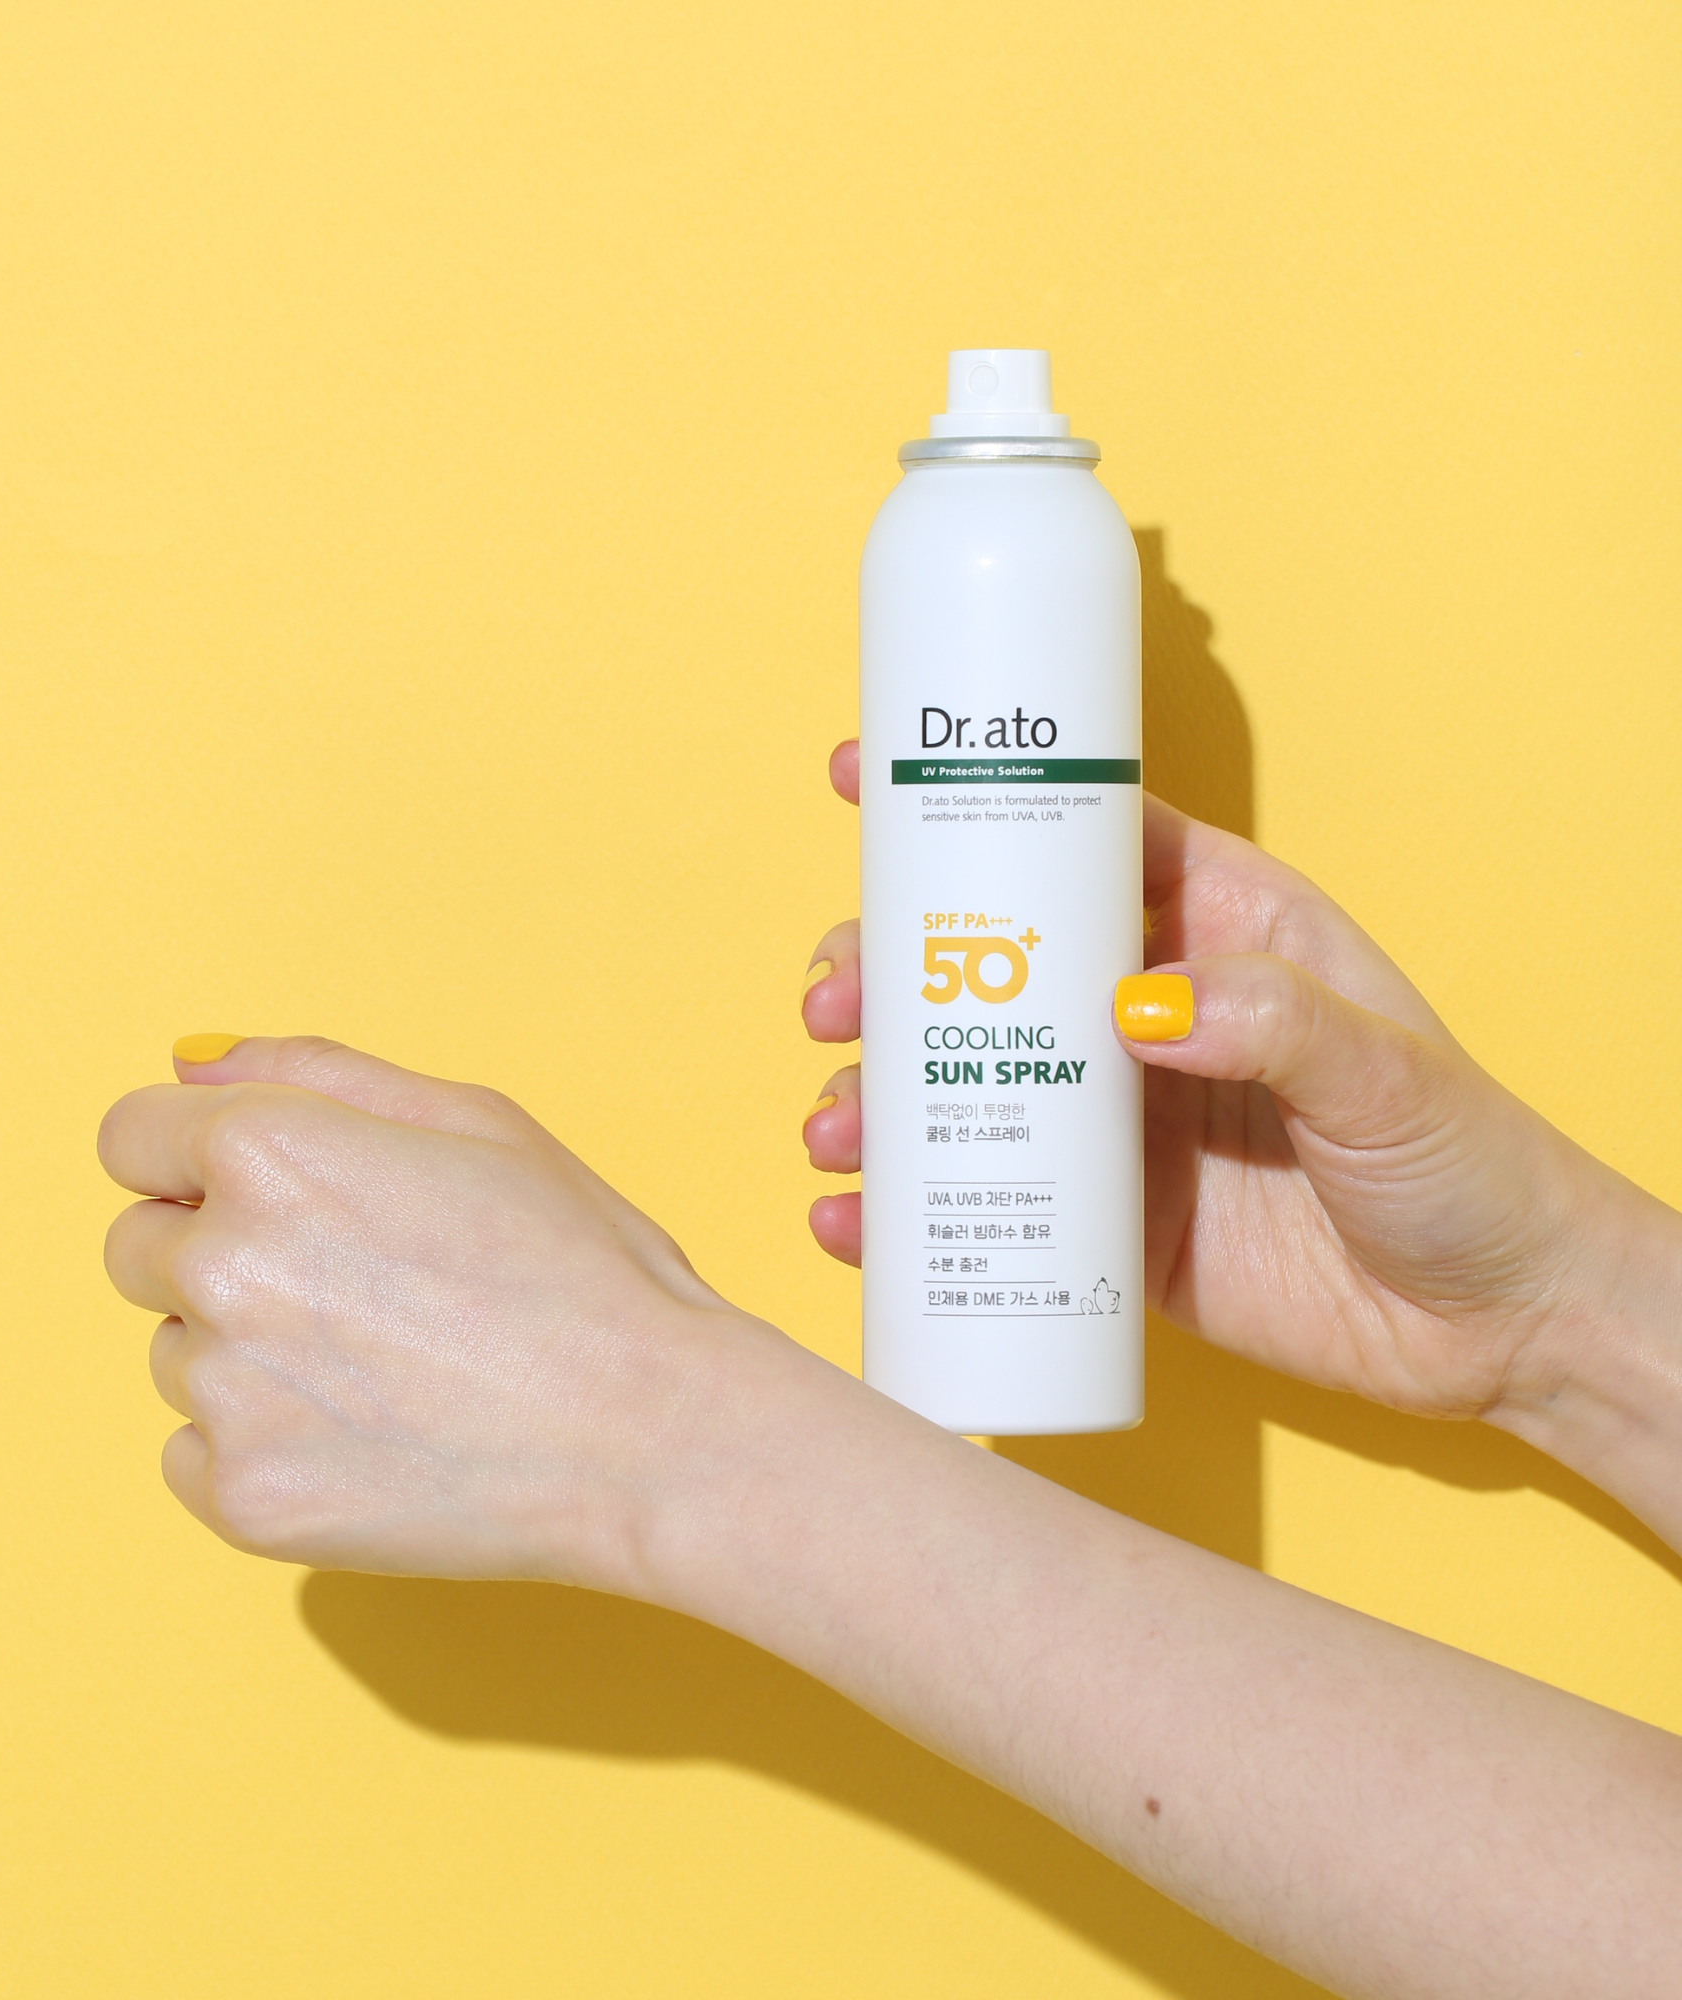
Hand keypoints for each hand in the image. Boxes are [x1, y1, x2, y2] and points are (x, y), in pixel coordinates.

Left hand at [99, 1037, 764, 1582]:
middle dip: (214, 1252)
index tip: (269, 1193)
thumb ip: (318, 1073)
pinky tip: (365, 1436)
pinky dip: (258, 1446)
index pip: (129, 1136)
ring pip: (175, 1354)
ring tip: (381, 1366)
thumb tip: (195, 1065)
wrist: (649, 1434)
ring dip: (242, 1353)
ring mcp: (223, 1392)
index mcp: (269, 1151)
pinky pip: (192, 1454)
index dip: (196, 1157)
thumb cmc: (580, 1267)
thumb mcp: (474, 1119)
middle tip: (349, 1284)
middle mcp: (220, 1266)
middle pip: (135, 1248)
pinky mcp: (240, 1498)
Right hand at [801, 740, 1657, 1428]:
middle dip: (885, 971)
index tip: (860, 785)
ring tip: (840, 1127)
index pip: (1077, 840)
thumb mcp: (1386, 1074)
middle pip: (984, 963)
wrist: (1496, 1330)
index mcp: (1216, 933)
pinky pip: (980, 1202)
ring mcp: (1114, 1120)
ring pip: (960, 1080)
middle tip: (834, 1000)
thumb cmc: (1470, 1168)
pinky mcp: (1100, 1222)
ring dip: (878, 1093)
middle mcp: (1147, 1017)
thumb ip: (1273, 1021)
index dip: (968, 806)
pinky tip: (856, 1224)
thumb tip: (1133, 1007)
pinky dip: (906, 1213)